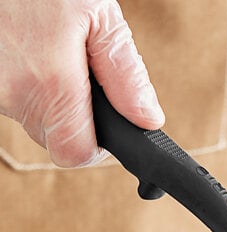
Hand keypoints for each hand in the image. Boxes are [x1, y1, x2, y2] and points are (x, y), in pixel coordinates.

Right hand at [0, 0, 164, 166]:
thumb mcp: (99, 16)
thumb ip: (126, 75)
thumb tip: (147, 119)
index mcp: (51, 83)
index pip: (75, 154)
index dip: (96, 147)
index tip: (106, 126)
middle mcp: (14, 93)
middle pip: (55, 140)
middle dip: (76, 119)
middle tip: (83, 77)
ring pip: (33, 119)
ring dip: (51, 99)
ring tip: (54, 54)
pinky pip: (13, 98)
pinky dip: (29, 84)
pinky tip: (34, 52)